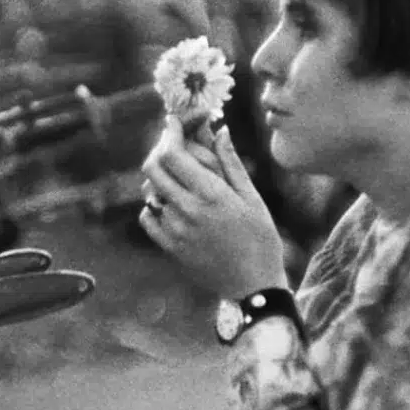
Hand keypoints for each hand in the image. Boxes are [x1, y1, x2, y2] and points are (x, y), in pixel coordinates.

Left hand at [140, 116, 286, 298]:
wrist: (254, 287)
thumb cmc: (261, 240)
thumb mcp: (252, 198)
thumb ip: (231, 163)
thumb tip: (219, 130)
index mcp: (211, 194)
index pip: (174, 154)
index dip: (170, 132)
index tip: (173, 122)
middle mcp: (188, 210)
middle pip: (153, 168)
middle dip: (160, 149)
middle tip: (172, 145)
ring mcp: (175, 230)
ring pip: (150, 191)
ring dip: (158, 178)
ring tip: (176, 175)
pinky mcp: (170, 248)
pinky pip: (148, 218)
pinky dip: (153, 205)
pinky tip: (169, 203)